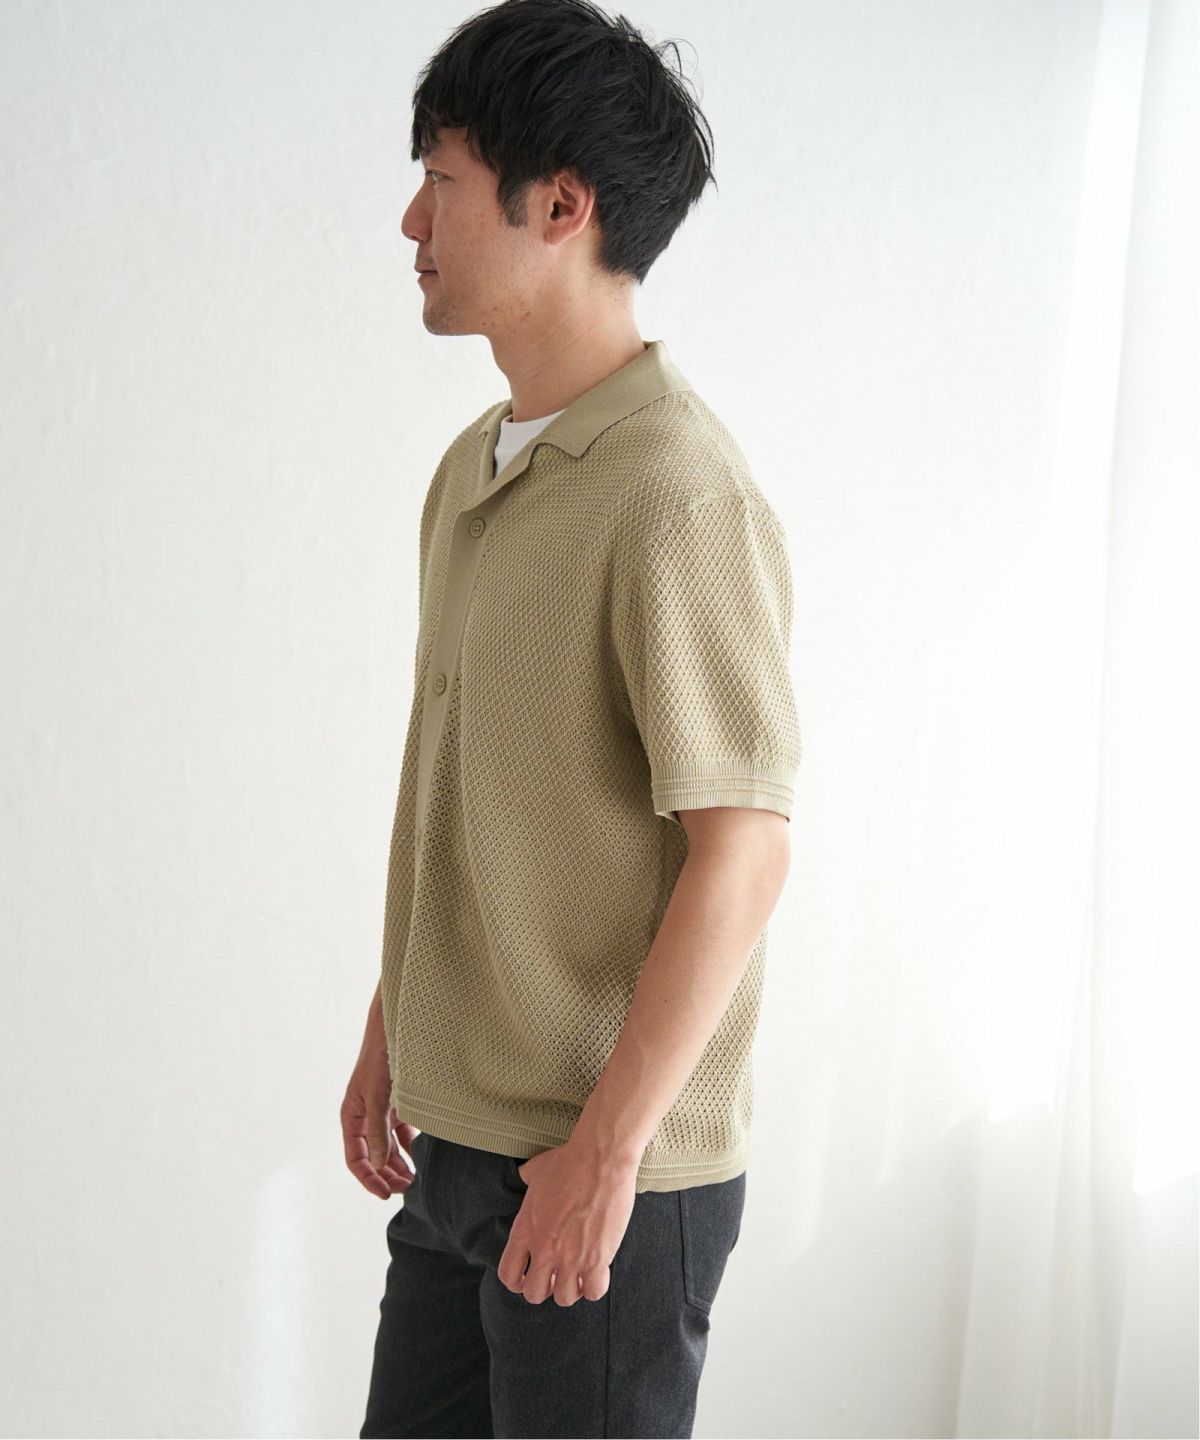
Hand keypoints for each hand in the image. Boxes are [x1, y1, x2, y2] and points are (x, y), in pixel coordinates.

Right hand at [341, 1053, 417, 1199]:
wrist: (395, 1028)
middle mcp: (365, 1117)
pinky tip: (421, 1156)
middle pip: (374, 1156)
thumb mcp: (377, 1096)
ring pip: (389, 1147)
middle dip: (387, 1176)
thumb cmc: (379, 1058)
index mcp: (352, 1117)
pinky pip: (403, 1133)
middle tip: (407, 1191)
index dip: (368, 1179)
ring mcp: (382, 1112)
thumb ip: (377, 1131)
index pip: (355, 1158)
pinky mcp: (398, 1105)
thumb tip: (378, 1165)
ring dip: (400, 1165)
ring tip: (416, 1180)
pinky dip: (410, 1146)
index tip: (385, 1194)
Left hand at [499, 1138, 637, 1306]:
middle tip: (555, 1276)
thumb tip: (523, 1175)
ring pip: (564, 1298)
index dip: (517, 1281)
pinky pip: (593, 1292)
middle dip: (543, 1288)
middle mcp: (544, 1249)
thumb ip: (525, 1179)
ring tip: (577, 1274)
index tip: (528, 1277)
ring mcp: (570, 1257)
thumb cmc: (569, 1161)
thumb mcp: (536, 1170)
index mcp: (525, 1230)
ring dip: (570, 1288)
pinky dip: (594, 1286)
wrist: (600, 1159)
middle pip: (534, 1294)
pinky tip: (596, 1272)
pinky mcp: (597, 1259)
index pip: (508, 1275)